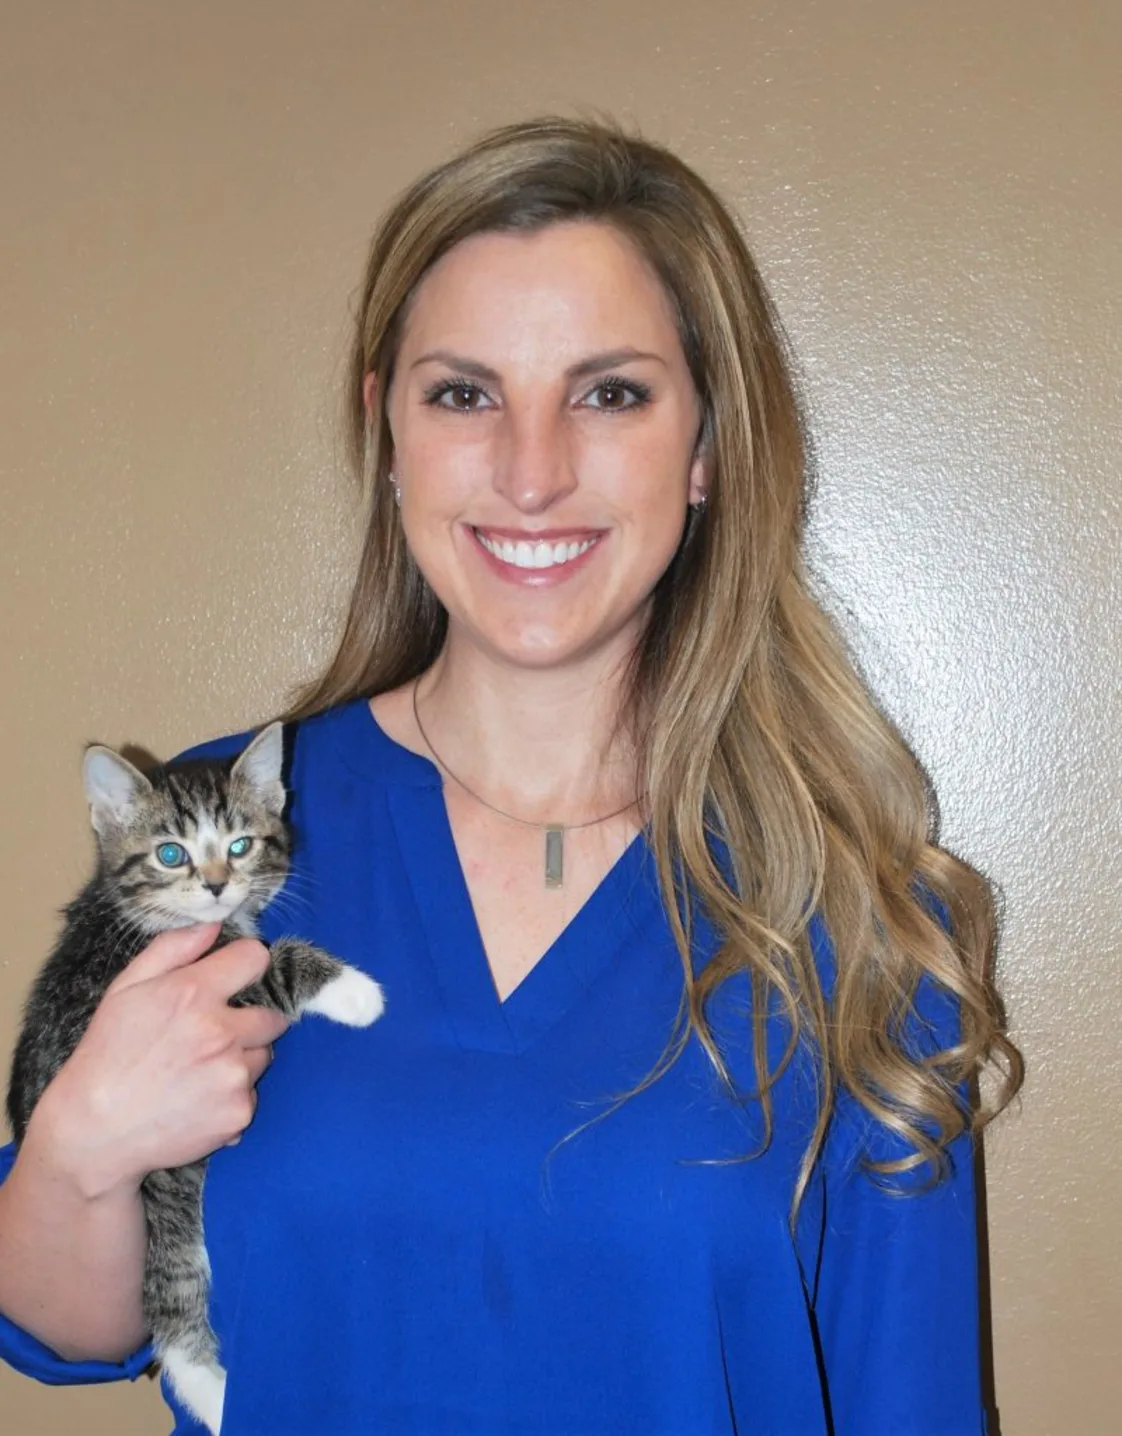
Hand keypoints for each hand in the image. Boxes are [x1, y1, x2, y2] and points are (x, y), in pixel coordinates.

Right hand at [26, 923, 289, 1198]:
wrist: (94, 1132)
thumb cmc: (106, 1055)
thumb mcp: (125, 989)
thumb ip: (172, 949)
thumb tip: (212, 925)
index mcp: (194, 993)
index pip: (255, 958)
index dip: (246, 965)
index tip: (235, 978)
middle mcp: (221, 1032)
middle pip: (272, 1016)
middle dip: (249, 1022)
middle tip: (211, 1038)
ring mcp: (233, 1075)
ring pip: (262, 1057)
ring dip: (241, 1060)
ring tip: (198, 1072)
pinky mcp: (239, 1113)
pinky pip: (251, 1095)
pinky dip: (231, 1098)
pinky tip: (197, 1101)